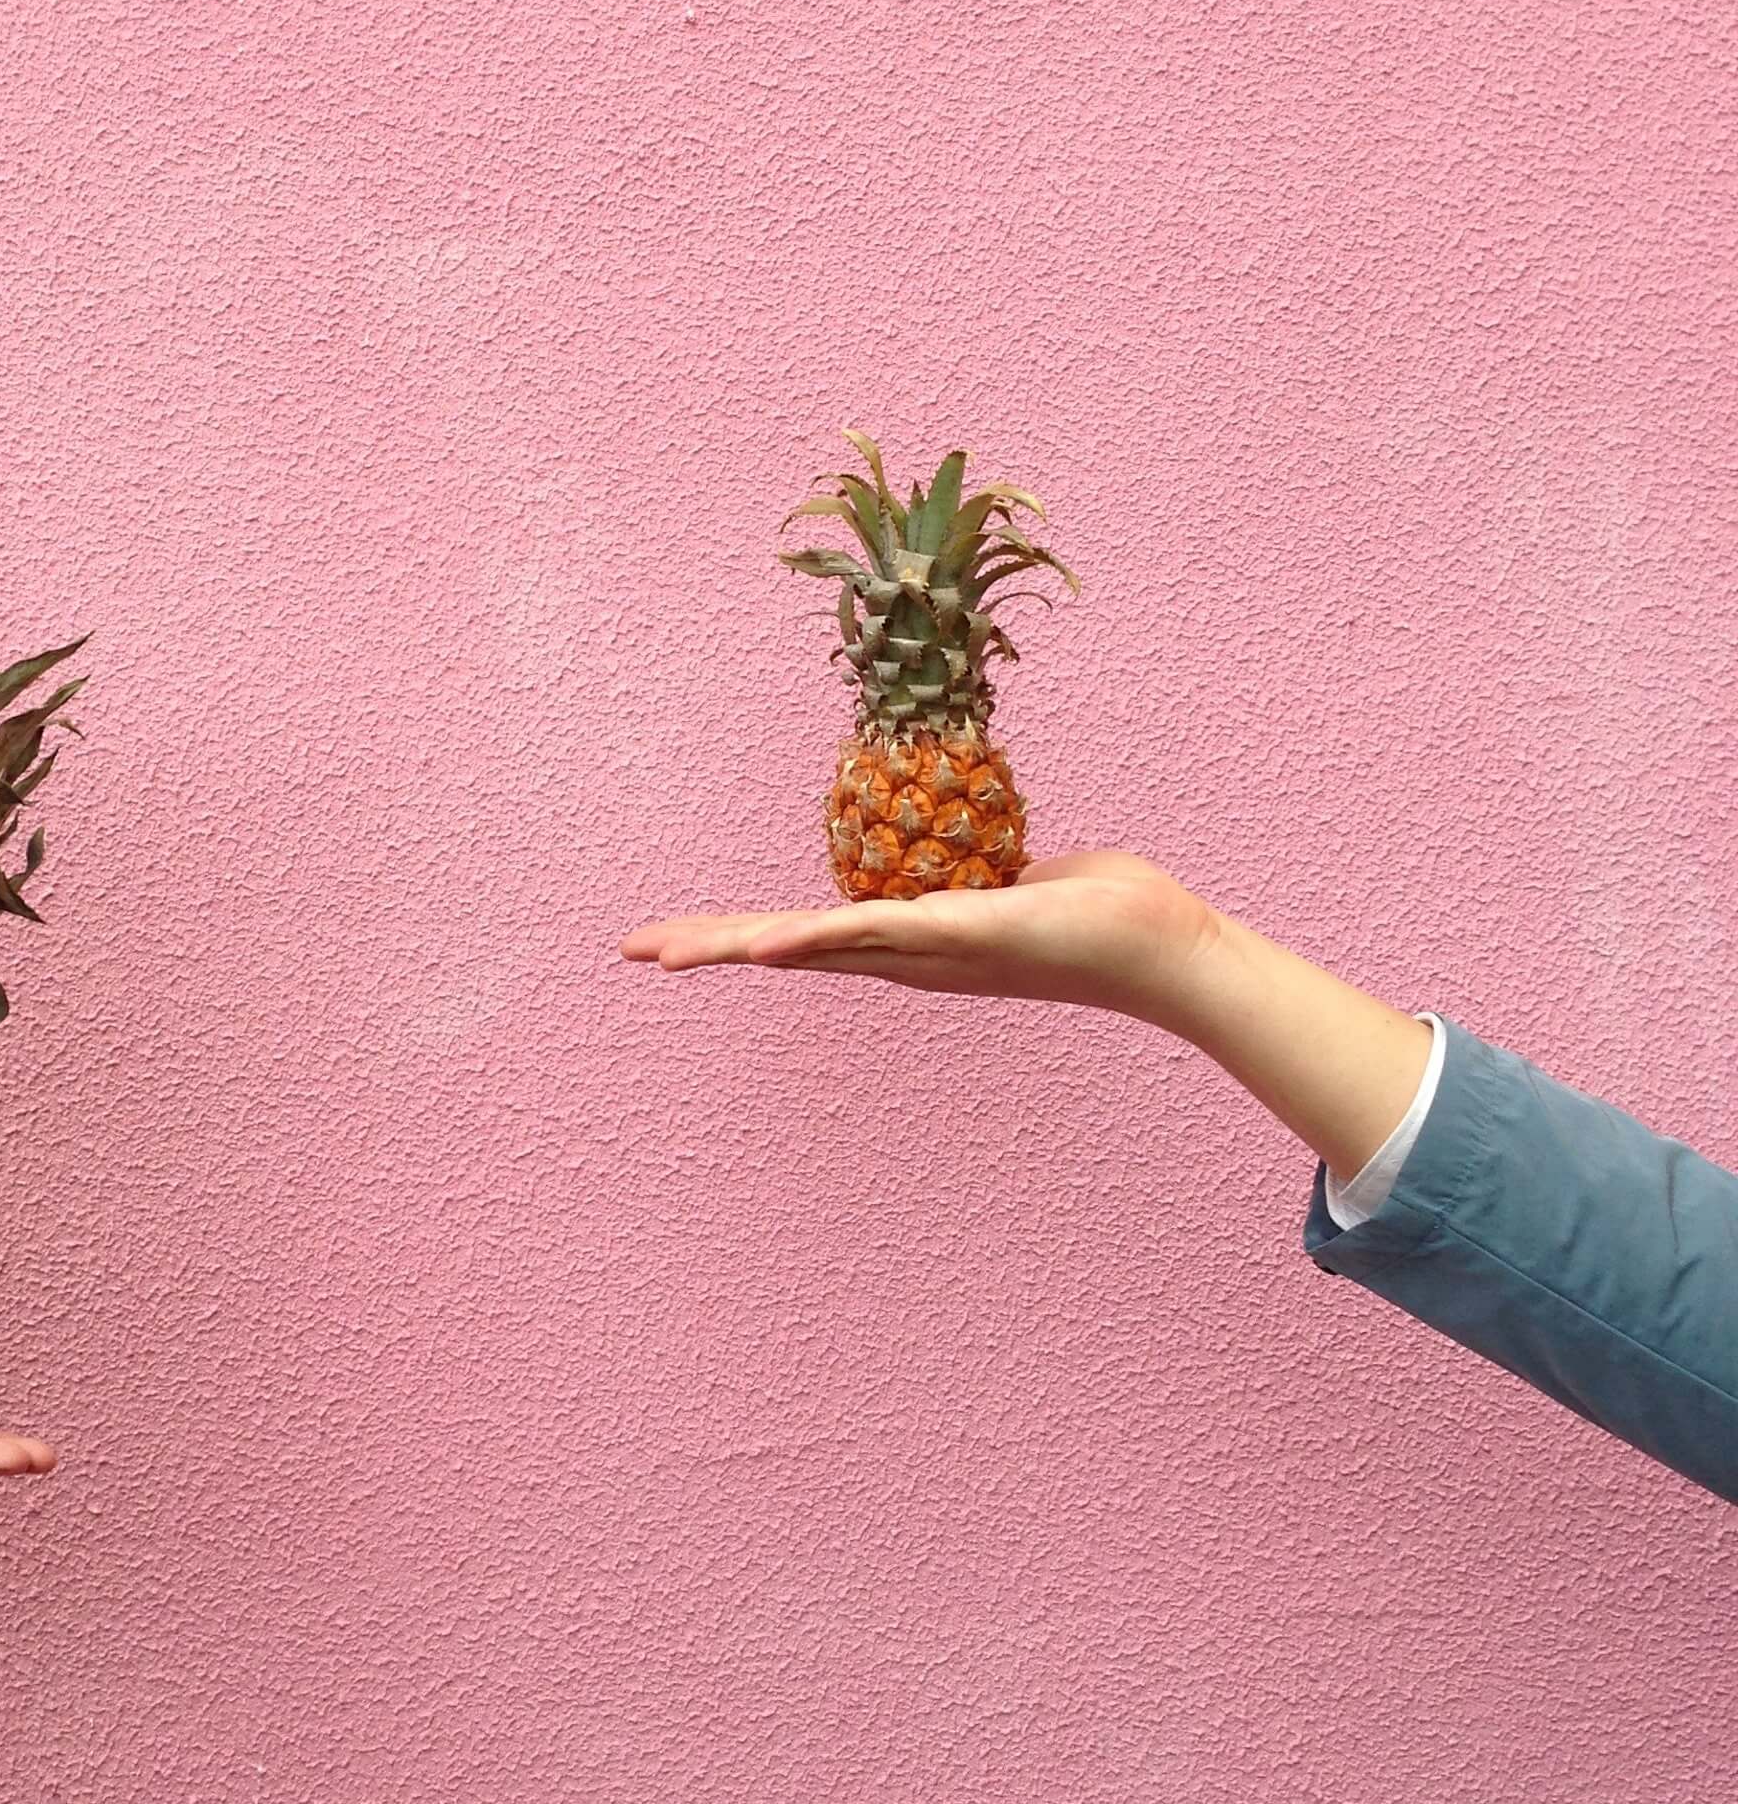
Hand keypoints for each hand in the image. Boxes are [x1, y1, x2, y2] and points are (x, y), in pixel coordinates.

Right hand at [625, 848, 1432, 1182]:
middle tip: (633, 949)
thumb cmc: (1110, 910)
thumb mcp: (1027, 876)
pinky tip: (767, 948)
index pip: (809, 933)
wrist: (1170, 951)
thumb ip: (990, 864)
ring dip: (736, 947)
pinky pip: (877, 935)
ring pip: (815, 946)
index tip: (674, 938)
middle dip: (707, 947)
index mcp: (914, 939)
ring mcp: (931, 951)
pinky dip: (816, 942)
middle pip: (787, 948)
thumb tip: (988, 847)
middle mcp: (910, 956)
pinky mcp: (964, 938)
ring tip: (669, 952)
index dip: (739, 934)